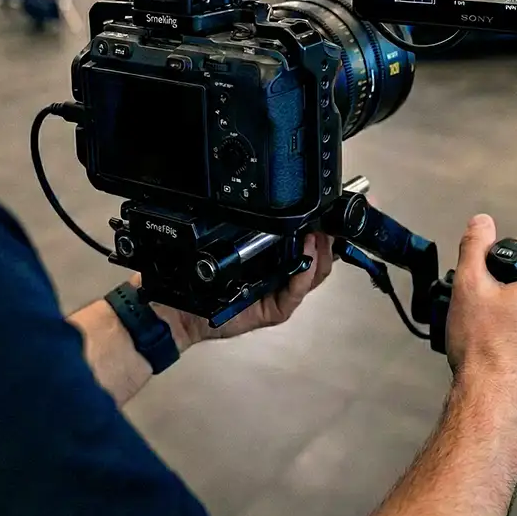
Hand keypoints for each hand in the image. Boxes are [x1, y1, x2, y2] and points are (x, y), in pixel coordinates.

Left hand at [153, 232, 333, 349]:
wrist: (184, 308)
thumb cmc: (206, 277)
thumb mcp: (232, 244)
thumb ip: (257, 229)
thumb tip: (274, 204)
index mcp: (279, 258)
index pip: (313, 244)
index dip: (326, 231)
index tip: (332, 214)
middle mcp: (284, 275)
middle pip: (321, 260)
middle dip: (329, 240)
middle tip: (327, 223)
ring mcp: (282, 294)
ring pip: (314, 276)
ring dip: (319, 255)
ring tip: (316, 235)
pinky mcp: (274, 310)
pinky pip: (294, 293)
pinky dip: (303, 274)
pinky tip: (303, 255)